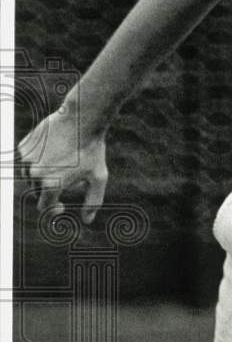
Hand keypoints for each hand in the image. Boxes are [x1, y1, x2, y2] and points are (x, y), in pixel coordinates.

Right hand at [16, 109, 107, 223]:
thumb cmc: (92, 150)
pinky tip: (53, 152)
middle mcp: (34, 174)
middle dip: (50, 190)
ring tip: (61, 164)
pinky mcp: (24, 147)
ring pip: (30, 177)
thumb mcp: (98, 178)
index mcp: (50, 185)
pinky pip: (27, 161)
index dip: (53, 209)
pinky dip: (37, 161)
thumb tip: (87, 221)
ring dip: (43, 176)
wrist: (81, 120)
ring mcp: (27, 159)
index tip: (62, 205)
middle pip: (37, 192)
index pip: (44, 207)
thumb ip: (93, 202)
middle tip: (67, 179)